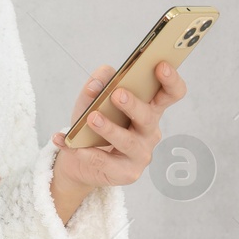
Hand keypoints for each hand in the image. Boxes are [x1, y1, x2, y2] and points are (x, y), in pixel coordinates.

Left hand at [48, 61, 188, 219]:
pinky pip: (106, 162)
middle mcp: (149, 130)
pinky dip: (84, 152)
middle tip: (117, 94)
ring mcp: (141, 153)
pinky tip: (67, 142)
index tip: (161, 65)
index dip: (171, 80)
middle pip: (148, 117)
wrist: (79, 157)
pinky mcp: (127, 173)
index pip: (171, 93)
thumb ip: (97, 84)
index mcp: (149, 107)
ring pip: (128, 141)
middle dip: (134, 105)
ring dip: (109, 129)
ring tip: (92, 118)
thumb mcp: (92, 98)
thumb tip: (96, 83)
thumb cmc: (94, 122)